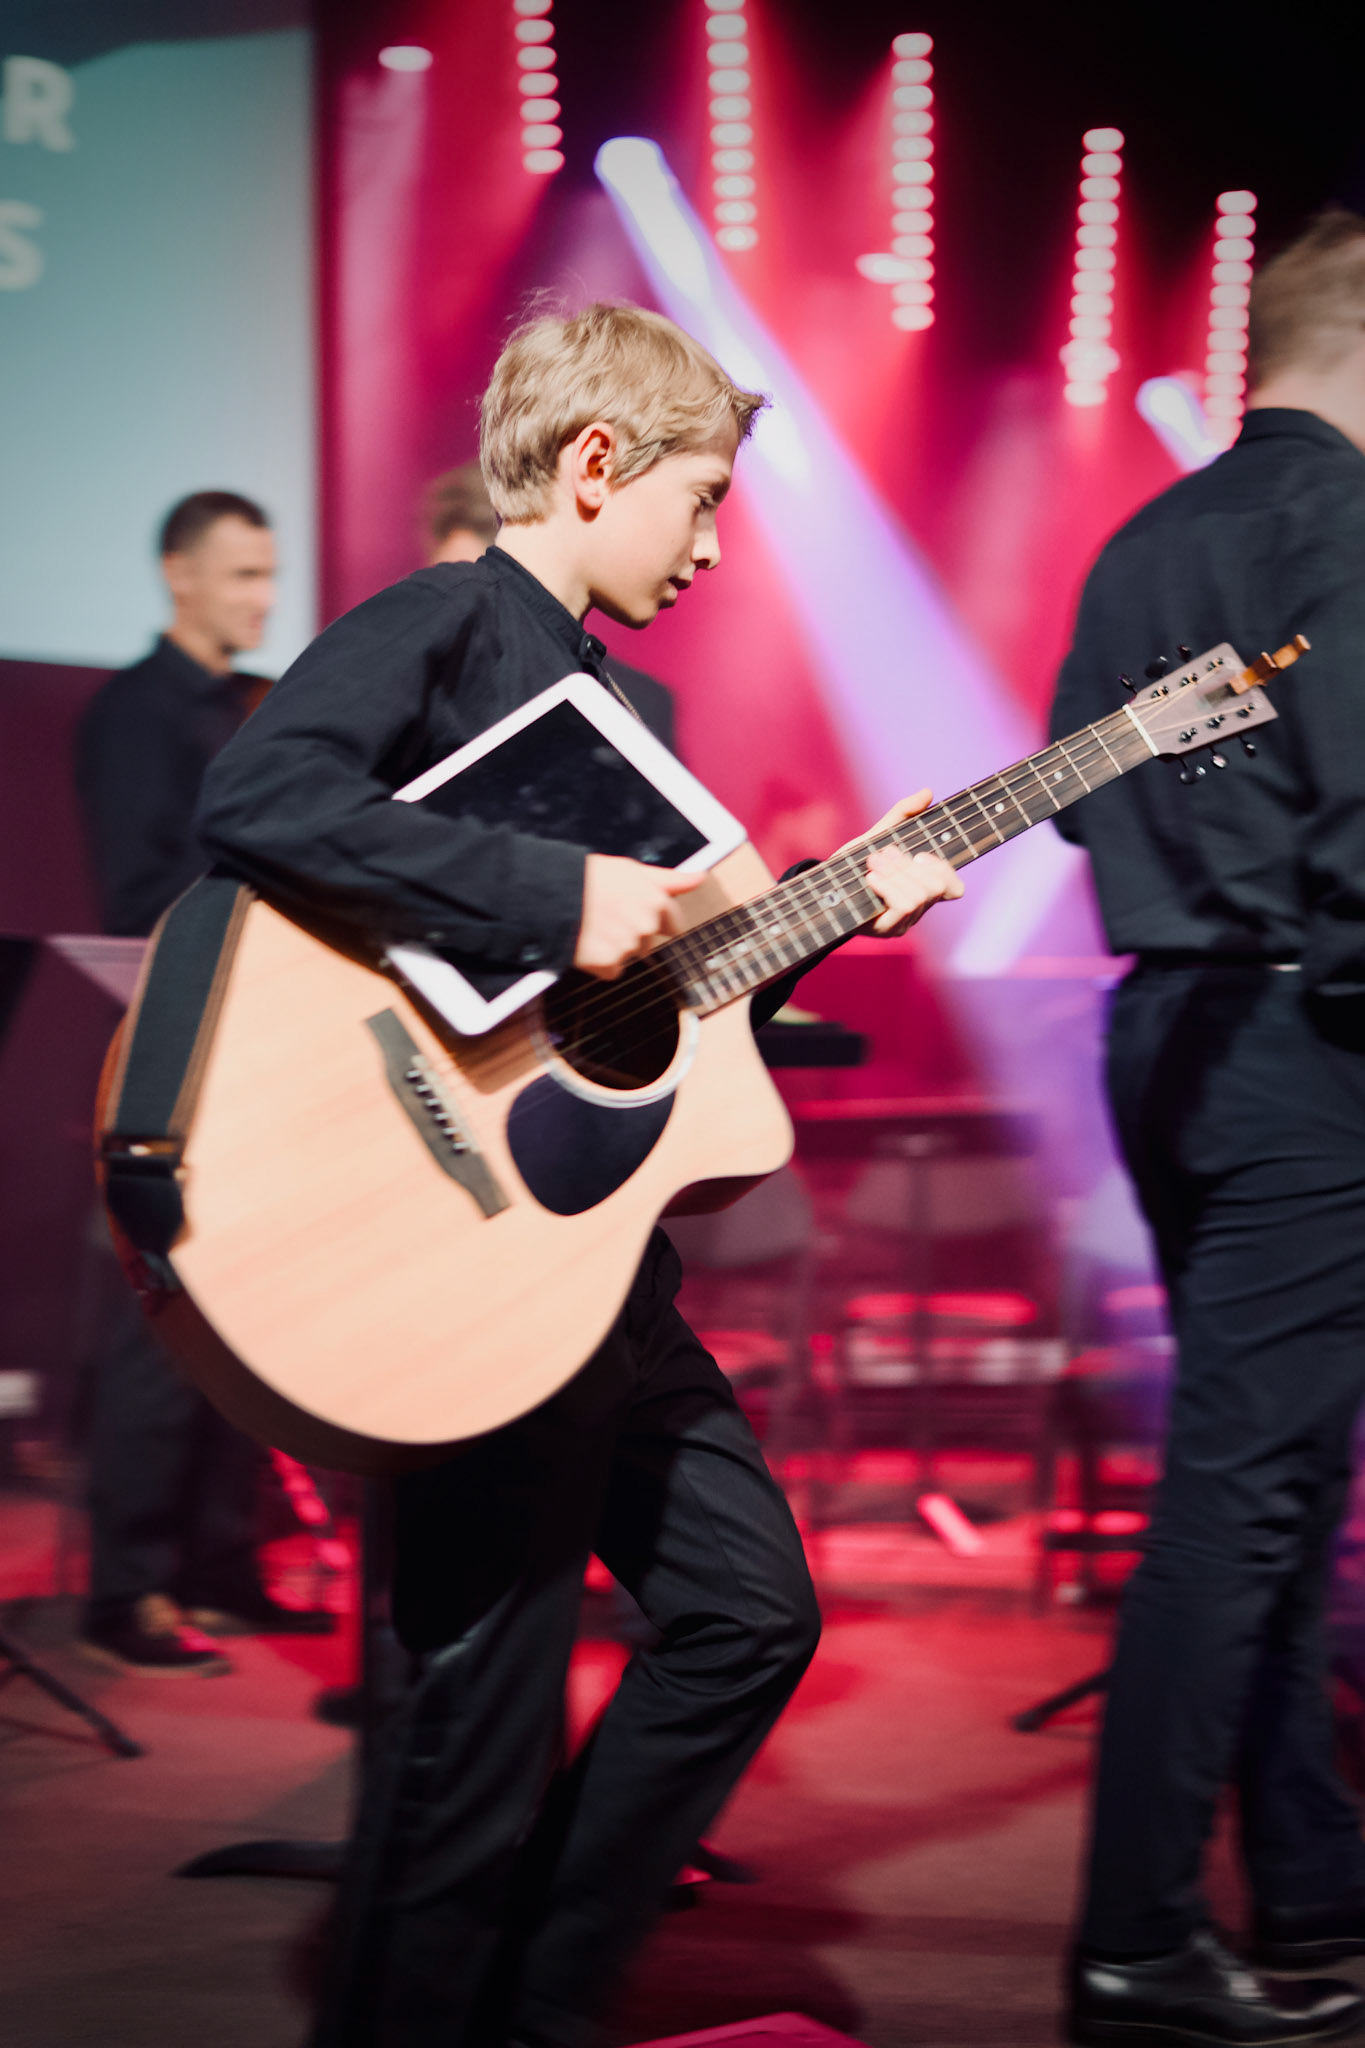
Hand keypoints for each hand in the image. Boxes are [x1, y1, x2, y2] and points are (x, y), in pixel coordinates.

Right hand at [573, 855, 705, 978]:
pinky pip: (612, 970)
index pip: (674, 924)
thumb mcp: (631, 870)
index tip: (634, 912)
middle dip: (632, 933)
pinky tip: (587, 943)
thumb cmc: (590, 878)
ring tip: (593, 926)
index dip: (655, 919)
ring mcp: (628, 947)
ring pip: (630, 955)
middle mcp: (646, 926)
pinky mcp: (608, 964)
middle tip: (606, 915)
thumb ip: (670, 879)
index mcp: (656, 902)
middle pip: (649, 941)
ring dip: (615, 946)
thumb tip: (700, 877)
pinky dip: (601, 962)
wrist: (551, 895)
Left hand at [840, 789, 964, 936]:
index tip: (919, 855)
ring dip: (894, 874)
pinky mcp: (887, 931)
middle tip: (882, 855)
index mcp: (921, 889)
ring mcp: (903, 923)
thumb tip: (928, 792)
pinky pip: (903, 906)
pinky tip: (871, 879)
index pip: (954, 889)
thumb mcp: (879, 834)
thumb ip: (903, 813)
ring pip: (919, 897)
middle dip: (907, 866)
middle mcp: (917, 910)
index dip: (943, 871)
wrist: (820, 886)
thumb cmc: (852, 863)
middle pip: (936, 887)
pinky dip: (888, 887)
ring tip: (872, 864)